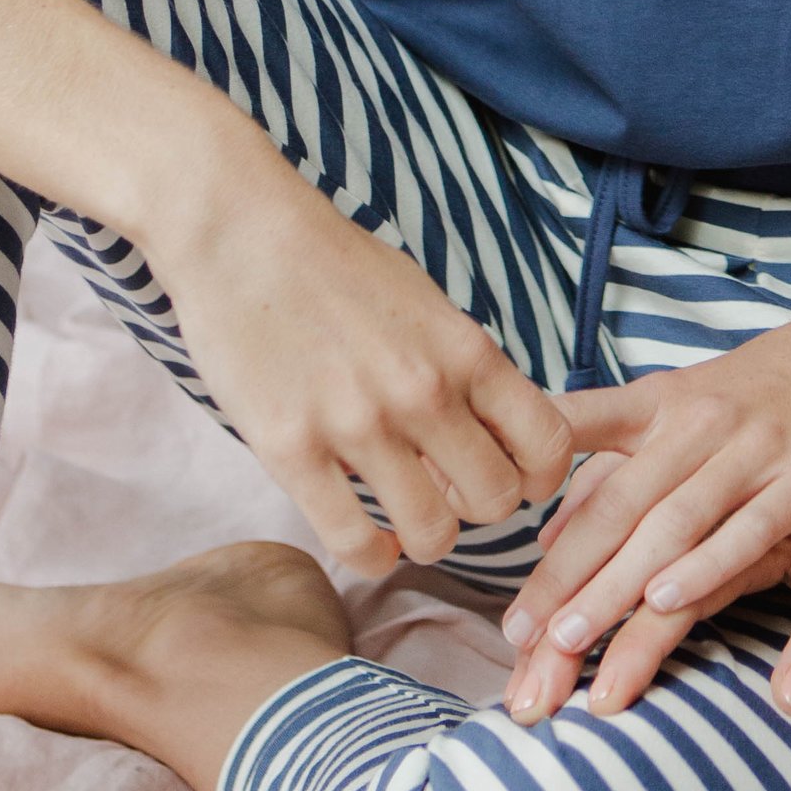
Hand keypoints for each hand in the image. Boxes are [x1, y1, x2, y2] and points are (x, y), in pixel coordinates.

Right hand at [144, 120, 572, 569]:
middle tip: (447, 492)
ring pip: (433, 535)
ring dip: (426, 537)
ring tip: (404, 516)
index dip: (539, 476)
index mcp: (465, 350)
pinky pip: (356, 544)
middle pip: (495, 500)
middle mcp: (422, 392)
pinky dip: (371, 555)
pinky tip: (366, 538)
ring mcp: (358, 425)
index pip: (547, 444)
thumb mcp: (428, 306)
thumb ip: (467, 369)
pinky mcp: (292, 451)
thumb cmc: (337, 268)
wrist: (243, 235)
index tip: (513, 478)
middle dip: (479, 508)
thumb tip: (503, 435)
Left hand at [497, 307, 790, 689]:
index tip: (508, 616)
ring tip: (571, 639)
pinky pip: (749, 525)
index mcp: (659, 406)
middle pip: (616, 512)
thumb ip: (616, 460)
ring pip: (671, 524)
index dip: (543, 547)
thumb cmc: (769, 384)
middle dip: (563, 584)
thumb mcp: (681, 400)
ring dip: (617, 584)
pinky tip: (668, 598)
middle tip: (520, 646)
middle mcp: (696, 425)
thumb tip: (549, 528)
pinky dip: (707, 561)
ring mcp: (752, 449)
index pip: (583, 473)